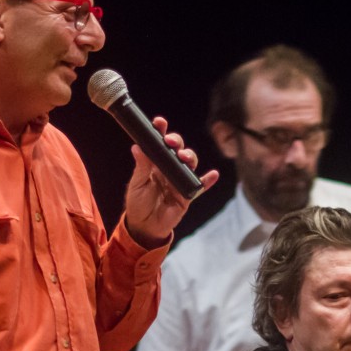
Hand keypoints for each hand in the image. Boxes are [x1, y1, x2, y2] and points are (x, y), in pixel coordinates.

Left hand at [123, 116, 218, 247]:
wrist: (144, 227)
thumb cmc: (138, 203)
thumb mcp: (137, 184)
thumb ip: (141, 166)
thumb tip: (137, 147)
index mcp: (155, 163)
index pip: (159, 143)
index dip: (161, 131)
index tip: (159, 123)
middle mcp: (169, 168)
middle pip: (178, 150)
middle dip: (176, 142)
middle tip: (169, 142)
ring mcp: (179, 180)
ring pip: (189, 164)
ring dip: (189, 157)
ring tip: (184, 157)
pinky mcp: (187, 194)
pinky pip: (200, 186)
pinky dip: (208, 181)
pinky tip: (213, 174)